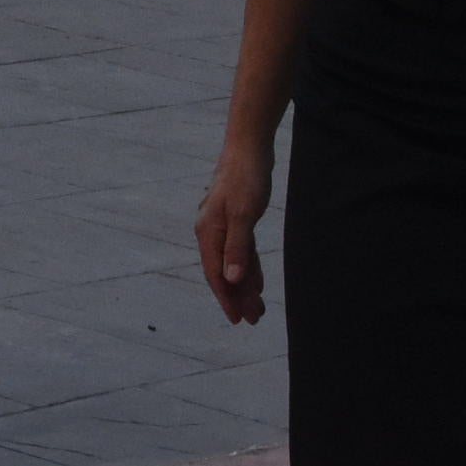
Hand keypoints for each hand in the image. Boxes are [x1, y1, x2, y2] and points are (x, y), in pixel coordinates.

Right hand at [194, 144, 274, 323]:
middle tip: (254, 320)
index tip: (238, 320)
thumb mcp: (243, 215)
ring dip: (244, 285)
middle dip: (237, 296)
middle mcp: (211, 230)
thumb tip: (230, 279)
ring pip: (233, 262)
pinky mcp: (236, 218)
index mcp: (208, 231)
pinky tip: (256, 281)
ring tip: (257, 307)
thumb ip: (236, 248)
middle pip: (223, 271)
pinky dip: (248, 266)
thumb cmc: (246, 178)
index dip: (226, 298)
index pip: (215, 273)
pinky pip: (240, 250)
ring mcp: (223, 224)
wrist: (248, 146)